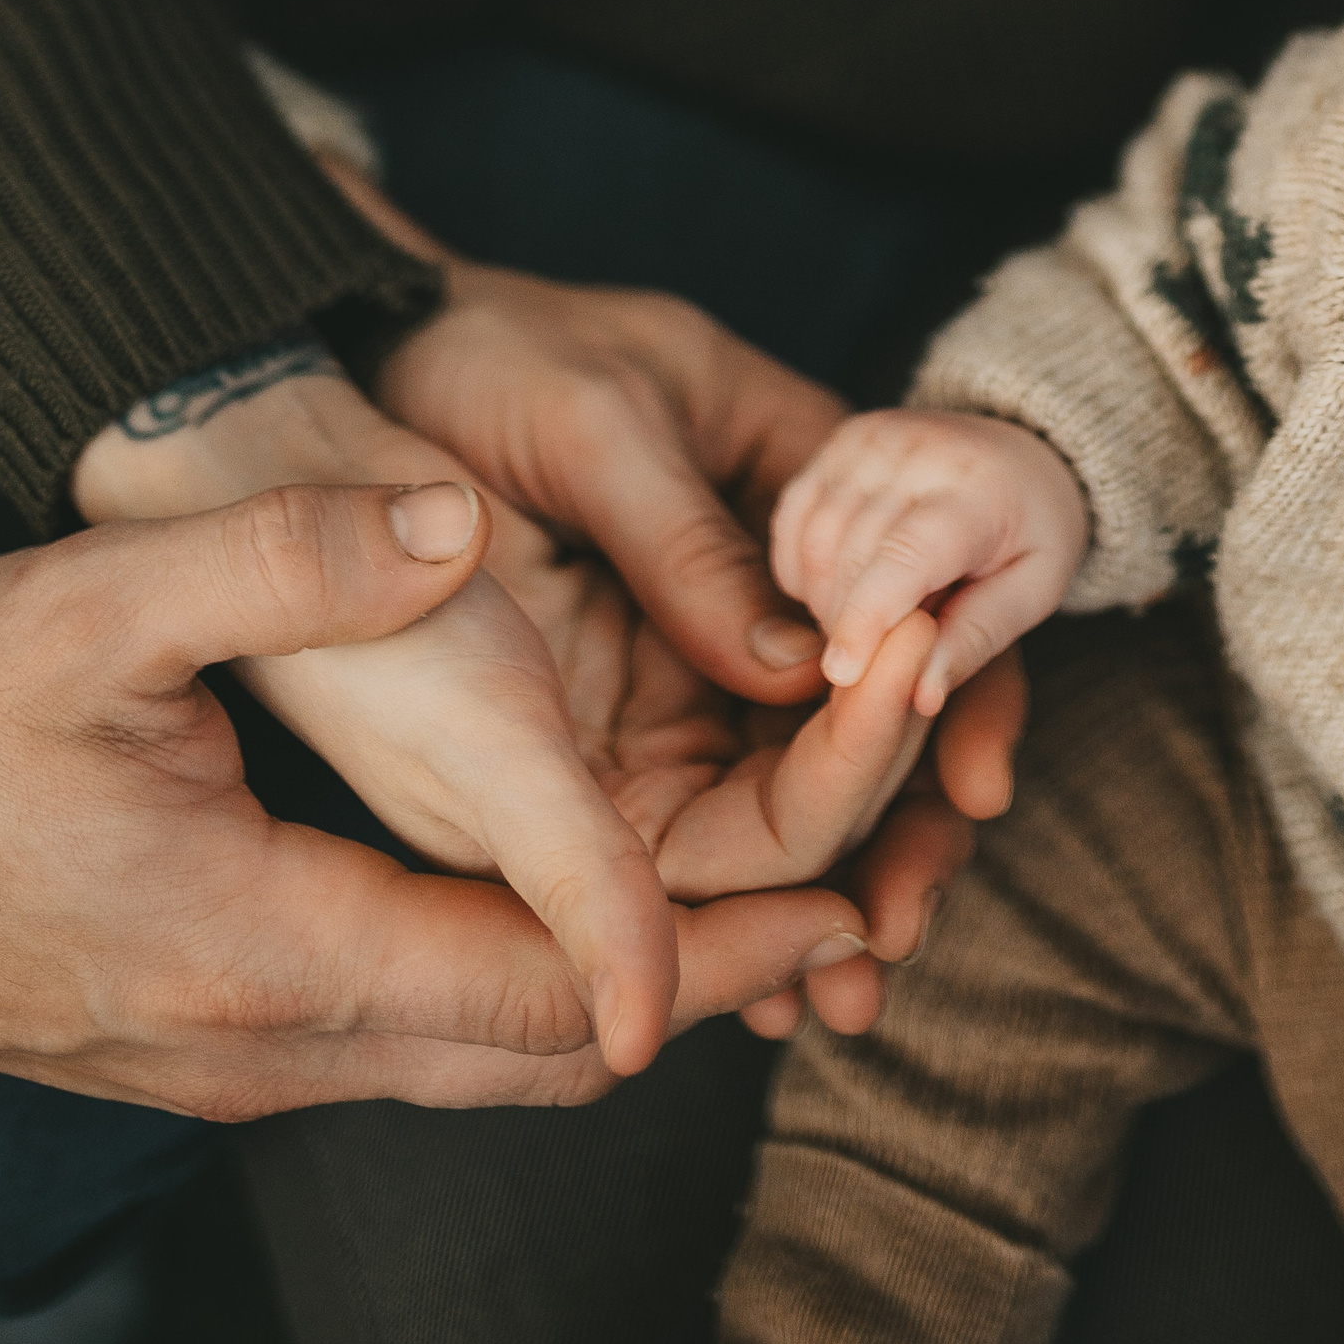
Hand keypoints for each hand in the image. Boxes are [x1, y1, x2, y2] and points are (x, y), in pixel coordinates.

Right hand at [72, 362, 927, 1071]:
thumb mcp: (77, 616)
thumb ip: (274, 563)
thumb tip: (448, 529)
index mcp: (262, 950)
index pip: (543, 991)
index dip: (703, 956)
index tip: (836, 905)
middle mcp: (276, 1047)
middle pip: (547, 1055)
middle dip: (707, 989)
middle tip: (849, 914)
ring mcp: (254, 1070)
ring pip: (493, 1064)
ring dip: (631, 999)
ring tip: (760, 914)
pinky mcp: (238, 1055)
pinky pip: (432, 1048)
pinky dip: (536, 997)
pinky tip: (591, 926)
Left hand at [315, 161, 1028, 998]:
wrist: (369, 359)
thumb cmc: (499, 352)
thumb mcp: (601, 423)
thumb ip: (691, 547)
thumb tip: (802, 673)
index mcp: (807, 500)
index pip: (927, 607)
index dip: (965, 700)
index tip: (974, 788)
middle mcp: (770, 602)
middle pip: (875, 730)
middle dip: (900, 839)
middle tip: (894, 929)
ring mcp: (699, 674)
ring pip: (795, 796)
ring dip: (829, 893)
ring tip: (837, 991)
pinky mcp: (623, 728)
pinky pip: (695, 820)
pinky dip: (726, 899)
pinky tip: (738, 981)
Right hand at [772, 409, 1088, 714]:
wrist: (1023, 454)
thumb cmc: (1033, 531)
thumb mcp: (1034, 592)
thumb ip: (976, 640)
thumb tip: (918, 697)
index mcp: (980, 489)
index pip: (906, 553)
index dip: (867, 616)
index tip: (842, 675)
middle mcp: (919, 450)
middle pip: (852, 552)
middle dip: (850, 621)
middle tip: (879, 657)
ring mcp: (873, 439)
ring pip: (816, 537)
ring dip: (823, 598)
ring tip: (866, 623)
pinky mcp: (841, 441)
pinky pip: (795, 516)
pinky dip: (802, 566)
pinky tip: (833, 589)